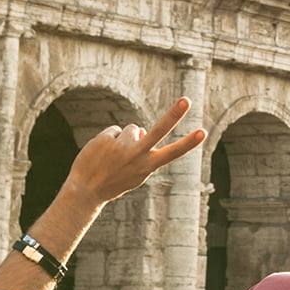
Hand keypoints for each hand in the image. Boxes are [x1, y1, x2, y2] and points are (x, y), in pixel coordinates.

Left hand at [62, 97, 206, 206]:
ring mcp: (122, 146)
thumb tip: (139, 127)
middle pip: (159, 130)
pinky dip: (108, 140)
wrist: (86, 190)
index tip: (203, 132)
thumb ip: (142, 151)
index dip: (189, 142)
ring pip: (131, 129)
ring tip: (113, 156)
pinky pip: (113, 131)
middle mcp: (137, 155)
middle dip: (174, 114)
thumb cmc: (115, 180)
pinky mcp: (106, 139)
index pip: (173, 152)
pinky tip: (101, 154)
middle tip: (187, 100)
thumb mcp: (135, 172)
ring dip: (124, 138)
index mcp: (148, 166)